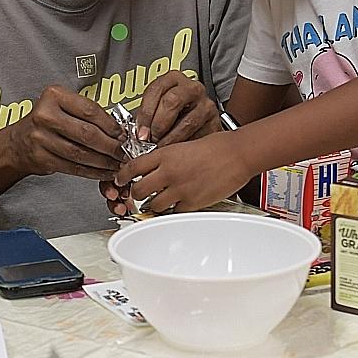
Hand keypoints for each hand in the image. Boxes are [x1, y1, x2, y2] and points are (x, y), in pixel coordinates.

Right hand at [2, 85, 122, 180]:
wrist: (17, 142)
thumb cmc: (45, 122)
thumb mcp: (62, 106)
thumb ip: (86, 114)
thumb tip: (119, 131)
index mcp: (54, 96)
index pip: (90, 111)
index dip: (111, 125)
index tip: (123, 134)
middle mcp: (45, 115)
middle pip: (87, 133)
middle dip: (110, 146)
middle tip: (124, 152)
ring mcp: (41, 138)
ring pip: (81, 153)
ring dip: (103, 161)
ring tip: (116, 163)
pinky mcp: (41, 158)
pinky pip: (73, 167)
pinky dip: (92, 172)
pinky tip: (103, 172)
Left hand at [106, 131, 253, 214]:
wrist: (238, 154)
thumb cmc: (217, 147)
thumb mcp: (184, 145)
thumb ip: (167, 158)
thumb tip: (156, 167)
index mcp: (165, 155)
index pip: (133, 167)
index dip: (122, 176)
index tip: (120, 180)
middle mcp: (168, 172)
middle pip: (138, 190)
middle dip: (136, 194)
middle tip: (139, 194)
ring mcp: (179, 189)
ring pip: (153, 205)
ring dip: (153, 205)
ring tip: (159, 201)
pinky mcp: (191, 203)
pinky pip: (173, 212)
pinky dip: (173, 211)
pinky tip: (177, 205)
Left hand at [134, 71, 221, 145]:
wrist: (200, 123)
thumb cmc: (175, 115)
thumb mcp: (159, 107)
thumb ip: (149, 115)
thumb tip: (140, 134)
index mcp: (174, 79)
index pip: (156, 90)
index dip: (145, 113)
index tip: (140, 131)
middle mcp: (192, 88)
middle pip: (172, 101)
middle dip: (158, 124)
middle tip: (151, 139)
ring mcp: (206, 104)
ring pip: (186, 122)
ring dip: (170, 139)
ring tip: (161, 148)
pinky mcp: (214, 121)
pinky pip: (198, 135)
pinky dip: (185, 146)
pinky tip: (177, 150)